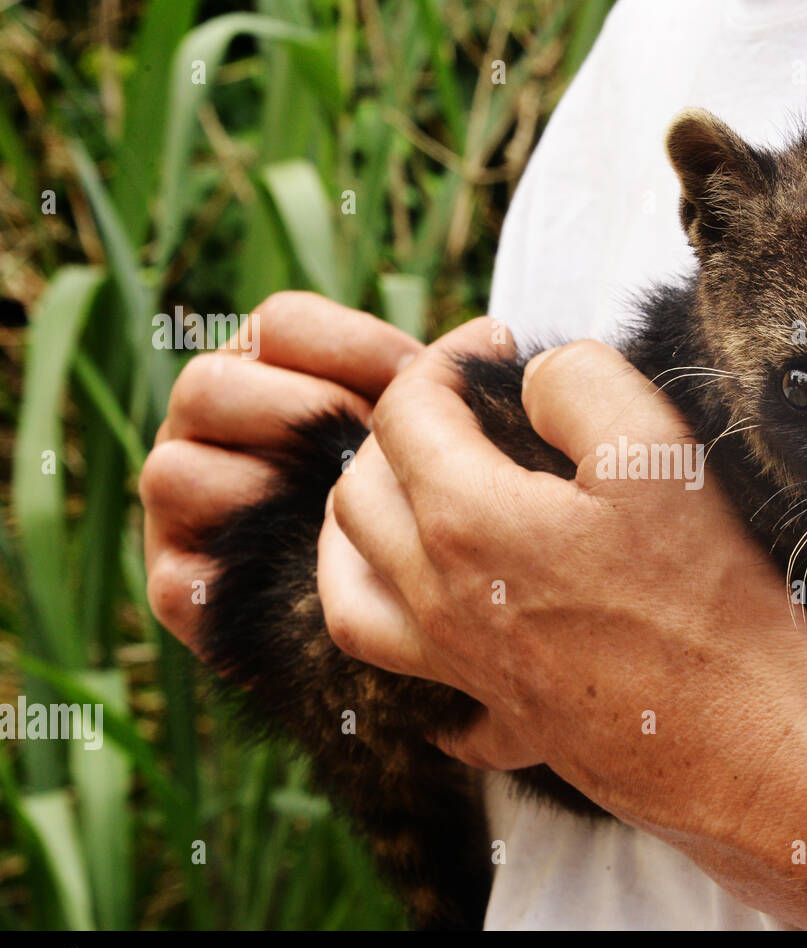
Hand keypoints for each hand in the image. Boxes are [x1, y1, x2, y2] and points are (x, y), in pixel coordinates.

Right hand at [140, 291, 421, 652]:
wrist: (400, 621)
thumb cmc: (415, 512)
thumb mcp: (426, 438)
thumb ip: (436, 390)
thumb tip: (490, 342)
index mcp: (266, 371)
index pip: (281, 324)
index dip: (350, 342)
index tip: (415, 375)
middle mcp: (204, 430)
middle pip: (208, 385)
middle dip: (301, 410)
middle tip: (373, 446)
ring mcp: (177, 508)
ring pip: (173, 470)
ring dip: (265, 484)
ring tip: (342, 506)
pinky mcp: (178, 590)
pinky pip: (177, 571)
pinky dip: (246, 567)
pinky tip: (316, 566)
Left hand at [318, 328, 806, 842]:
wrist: (740, 747)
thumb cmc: (706, 603)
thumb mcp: (659, 454)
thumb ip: (579, 384)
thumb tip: (532, 379)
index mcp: (468, 522)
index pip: (406, 412)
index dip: (442, 359)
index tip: (491, 344)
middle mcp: (439, 598)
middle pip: (357, 493)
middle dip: (394, 430)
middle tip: (457, 407)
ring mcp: (459, 666)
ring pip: (348, 588)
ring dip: (354, 528)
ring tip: (396, 498)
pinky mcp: (494, 715)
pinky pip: (406, 677)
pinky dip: (396, 633)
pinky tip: (433, 619)